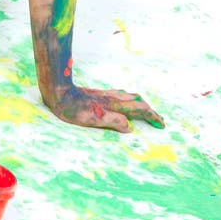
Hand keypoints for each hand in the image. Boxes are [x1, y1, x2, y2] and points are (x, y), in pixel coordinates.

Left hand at [42, 83, 164, 132]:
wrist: (58, 91)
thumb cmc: (72, 109)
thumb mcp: (92, 119)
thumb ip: (112, 121)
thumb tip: (130, 127)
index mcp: (113, 105)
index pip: (139, 109)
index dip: (152, 117)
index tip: (161, 124)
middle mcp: (112, 98)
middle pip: (137, 101)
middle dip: (150, 110)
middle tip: (158, 119)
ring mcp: (106, 94)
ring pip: (129, 97)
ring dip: (140, 104)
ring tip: (146, 110)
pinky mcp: (99, 94)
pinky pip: (121, 95)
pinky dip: (130, 100)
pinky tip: (124, 101)